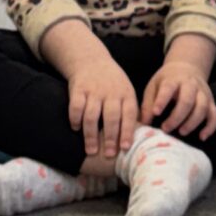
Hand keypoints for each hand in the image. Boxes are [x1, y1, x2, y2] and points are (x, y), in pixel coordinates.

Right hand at [67, 53, 139, 170]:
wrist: (92, 60)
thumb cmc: (113, 83)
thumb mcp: (126, 92)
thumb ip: (130, 111)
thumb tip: (139, 137)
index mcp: (126, 94)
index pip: (129, 114)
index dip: (127, 131)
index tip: (125, 148)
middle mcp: (111, 92)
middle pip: (111, 117)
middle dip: (110, 137)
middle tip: (109, 154)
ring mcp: (94, 90)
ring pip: (92, 115)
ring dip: (91, 134)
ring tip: (91, 150)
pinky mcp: (78, 88)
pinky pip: (76, 106)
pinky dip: (75, 119)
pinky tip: (76, 128)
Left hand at [141, 56, 215, 142]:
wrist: (187, 67)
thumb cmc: (167, 80)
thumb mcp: (154, 85)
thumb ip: (148, 103)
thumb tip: (143, 123)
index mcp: (174, 79)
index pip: (168, 88)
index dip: (162, 100)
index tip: (156, 113)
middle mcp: (191, 85)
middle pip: (187, 100)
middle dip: (177, 117)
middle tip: (166, 128)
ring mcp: (203, 93)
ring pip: (202, 107)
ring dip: (192, 122)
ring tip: (181, 132)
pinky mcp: (211, 102)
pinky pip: (214, 115)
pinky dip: (210, 127)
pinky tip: (202, 137)